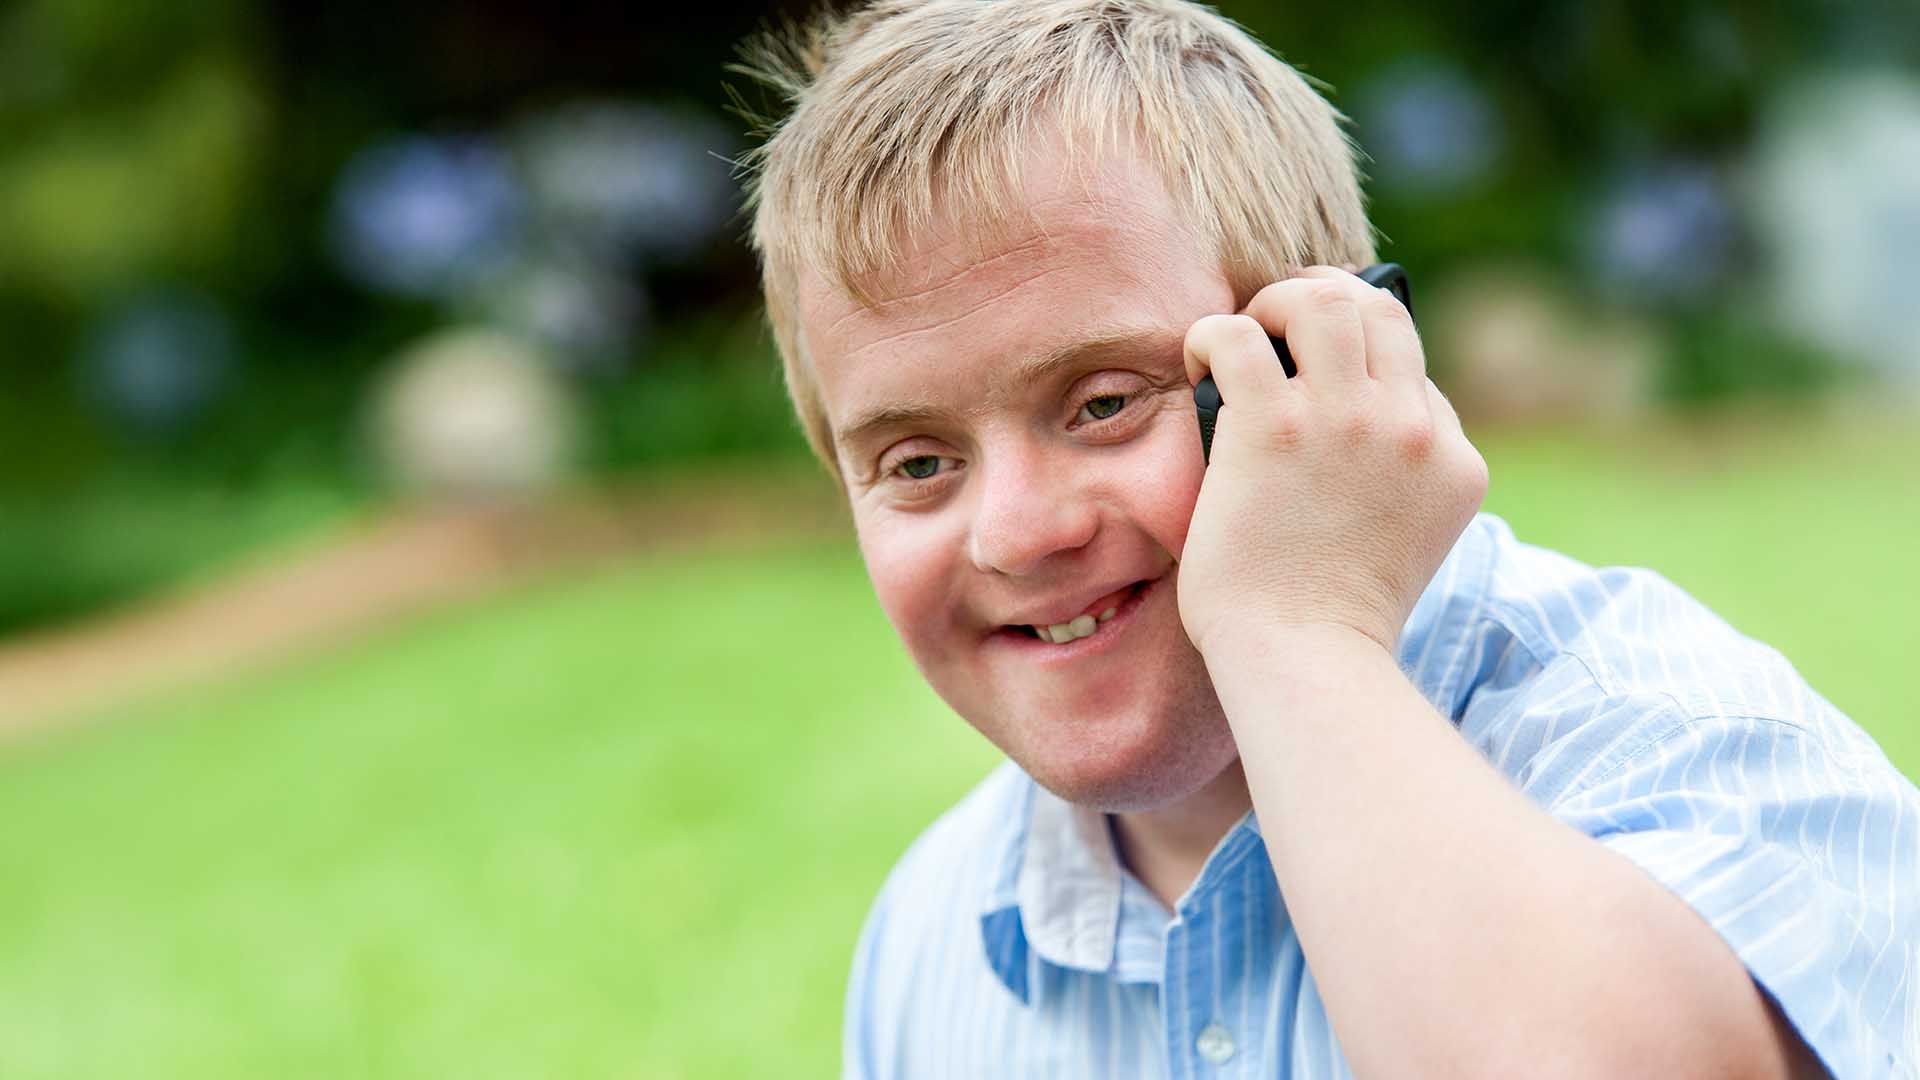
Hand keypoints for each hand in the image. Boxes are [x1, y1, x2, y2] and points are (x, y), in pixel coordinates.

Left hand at [1177, 266, 1486, 659]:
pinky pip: (1237, 334)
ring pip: (1324, 300)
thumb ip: (1394, 480)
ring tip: (1247, 334)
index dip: (1362, 372)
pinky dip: (1211, 335)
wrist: (1304, 660)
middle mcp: (1412, 429)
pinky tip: (1199, 361)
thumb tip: (1344, 428)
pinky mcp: (1275, 426)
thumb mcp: (1405, 541)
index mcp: (1452, 463)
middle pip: (1381, 312)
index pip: (1416, 377)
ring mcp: (1348, 421)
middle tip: (1279, 327)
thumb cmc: (1330, 620)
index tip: (1320, 387)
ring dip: (1277, 304)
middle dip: (1326, 302)